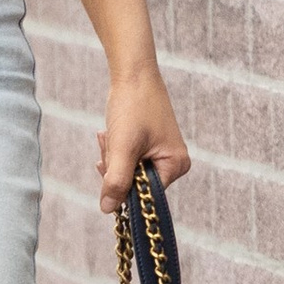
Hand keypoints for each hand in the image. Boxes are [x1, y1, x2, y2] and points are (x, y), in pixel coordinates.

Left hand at [97, 66, 188, 213]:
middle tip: (111, 142)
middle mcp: (173, 163)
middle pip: (133, 183)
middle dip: (115, 166)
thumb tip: (108, 209)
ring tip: (110, 134)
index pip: (144, 195)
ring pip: (125, 171)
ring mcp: (161, 155)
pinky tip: (108, 134)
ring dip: (112, 156)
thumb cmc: (132, 107)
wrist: (133, 73)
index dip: (121, 184)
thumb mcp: (122, 147)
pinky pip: (125, 159)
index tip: (110, 163)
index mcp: (176, 166)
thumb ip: (116, 180)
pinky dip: (114, 149)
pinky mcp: (149, 146)